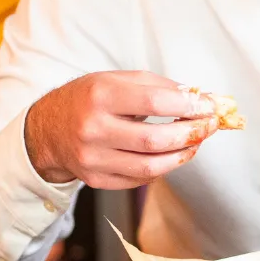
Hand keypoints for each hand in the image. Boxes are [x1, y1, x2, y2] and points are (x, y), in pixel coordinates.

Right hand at [25, 71, 218, 188]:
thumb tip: (201, 98)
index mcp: (101, 96)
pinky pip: (138, 180)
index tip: (210, 106)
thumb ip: (160, 86)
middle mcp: (93, 129)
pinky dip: (162, 169)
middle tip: (211, 125)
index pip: (155, 102)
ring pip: (150, 167)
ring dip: (182, 155)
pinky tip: (172, 155)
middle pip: (156, 140)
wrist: (48, 128)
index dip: (189, 106)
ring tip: (196, 142)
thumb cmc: (90, 98)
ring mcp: (92, 159)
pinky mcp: (95, 179)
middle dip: (192, 133)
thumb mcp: (118, 79)